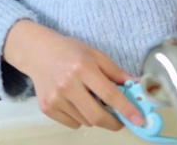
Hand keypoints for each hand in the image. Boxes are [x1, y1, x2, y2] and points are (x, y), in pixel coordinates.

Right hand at [2, 20, 141, 130]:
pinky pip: (72, 123)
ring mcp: (55, 98)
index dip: (126, 109)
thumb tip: (137, 85)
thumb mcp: (96, 55)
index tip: (139, 120)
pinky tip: (78, 103)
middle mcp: (68, 85)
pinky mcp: (46, 108)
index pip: (109, 94)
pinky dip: (81, 118)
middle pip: (96, 116)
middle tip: (122, 121)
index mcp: (84, 68)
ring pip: (85, 121)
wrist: (37, 52)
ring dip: (96, 117)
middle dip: (113, 123)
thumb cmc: (70, 51)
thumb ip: (117, 72)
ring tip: (93, 101)